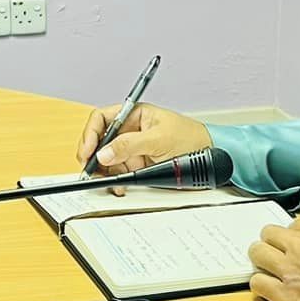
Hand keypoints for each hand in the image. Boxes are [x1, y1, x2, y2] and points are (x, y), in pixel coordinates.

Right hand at [74, 102, 210, 175]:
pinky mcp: (139, 165)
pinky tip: (119, 186)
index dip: (90, 134)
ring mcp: (134, 149)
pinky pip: (119, 172)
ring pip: (108, 159)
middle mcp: (131, 130)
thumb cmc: (192, 139)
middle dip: (94, 156)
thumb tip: (104, 153)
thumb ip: (130, 145)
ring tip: (107, 181)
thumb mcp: (159, 140)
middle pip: (101, 141)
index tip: (86, 152)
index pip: (102, 119)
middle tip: (91, 170)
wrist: (213, 157)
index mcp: (134, 114)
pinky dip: (116, 180)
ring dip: (105, 171)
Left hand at [247, 219, 299, 300]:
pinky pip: (257, 283)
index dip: (292, 238)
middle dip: (271, 244)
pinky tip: (269, 288)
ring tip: (268, 270)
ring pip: (257, 254)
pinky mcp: (287, 297)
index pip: (290, 225)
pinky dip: (260, 284)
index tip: (295, 247)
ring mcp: (291, 271)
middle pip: (267, 235)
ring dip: (261, 261)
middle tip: (276, 255)